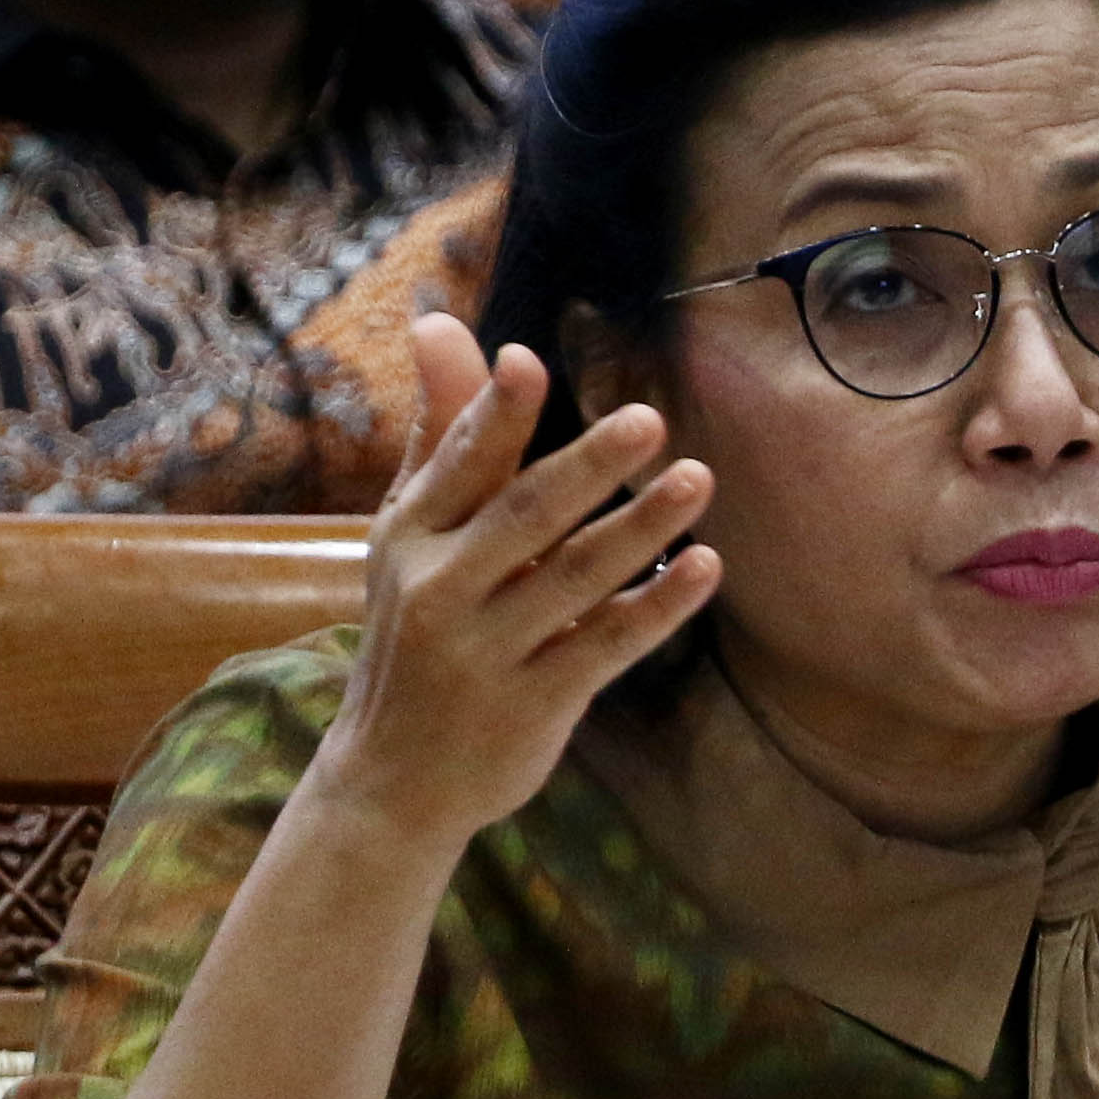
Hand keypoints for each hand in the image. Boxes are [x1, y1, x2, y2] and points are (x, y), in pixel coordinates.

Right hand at [309, 316, 722, 850]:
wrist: (393, 775)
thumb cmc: (414, 627)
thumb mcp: (410, 533)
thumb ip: (444, 432)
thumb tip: (442, 323)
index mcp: (411, 536)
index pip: (458, 465)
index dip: (493, 414)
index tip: (528, 361)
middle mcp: (442, 588)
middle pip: (524, 516)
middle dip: (585, 467)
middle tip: (648, 420)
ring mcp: (489, 649)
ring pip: (575, 579)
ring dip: (641, 528)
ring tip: (698, 480)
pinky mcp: (536, 701)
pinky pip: (606, 645)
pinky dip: (657, 606)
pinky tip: (705, 568)